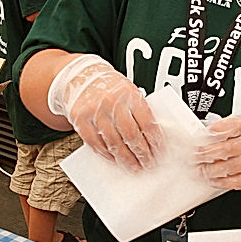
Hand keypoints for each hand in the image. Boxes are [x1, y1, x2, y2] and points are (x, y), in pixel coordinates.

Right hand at [47, 54, 163, 169]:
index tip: (159, 152)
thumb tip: (154, 136)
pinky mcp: (81, 121)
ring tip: (133, 166)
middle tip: (148, 163)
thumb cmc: (109, 86)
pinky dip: (107, 154)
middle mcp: (112, 103)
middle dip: (142, 154)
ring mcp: (95, 112)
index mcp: (130, 94)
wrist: (81, 75)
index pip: (147, 123)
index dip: (155, 142)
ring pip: (114, 143)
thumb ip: (140, 110)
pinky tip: (115, 159)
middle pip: (132, 136)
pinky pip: (96, 143)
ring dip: (126, 159)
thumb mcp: (130, 91)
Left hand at [196, 116, 240, 192]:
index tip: (203, 134)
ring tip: (201, 170)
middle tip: (195, 155)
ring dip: (212, 170)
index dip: (217, 130)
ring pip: (231, 167)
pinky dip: (223, 182)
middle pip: (229, 148)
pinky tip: (214, 180)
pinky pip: (238, 181)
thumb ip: (231, 129)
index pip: (234, 125)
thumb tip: (205, 135)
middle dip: (207, 153)